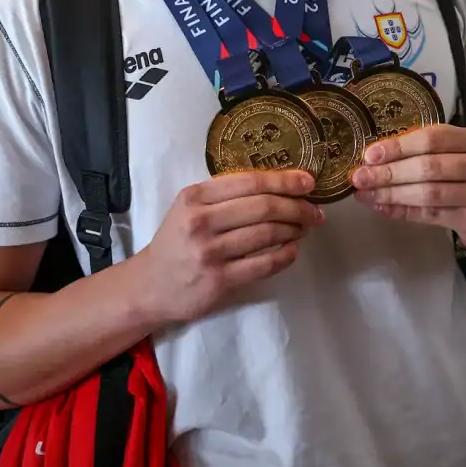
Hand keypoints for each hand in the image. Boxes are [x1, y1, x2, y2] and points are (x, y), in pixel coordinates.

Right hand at [134, 170, 324, 323]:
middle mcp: (201, 221)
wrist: (150, 285)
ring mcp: (210, 252)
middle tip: (315, 212)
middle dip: (297, 207)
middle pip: (263, 207)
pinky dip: (285, 256)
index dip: (284, 180)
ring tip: (304, 229)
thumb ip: (224, 195)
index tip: (307, 182)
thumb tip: (277, 187)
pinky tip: (292, 251)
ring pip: (267, 235)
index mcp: (195, 197)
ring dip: (294, 230)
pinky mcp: (219, 280)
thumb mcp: (189, 208)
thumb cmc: (176, 241)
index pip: (249, 182)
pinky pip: (264, 265)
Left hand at [350, 125, 465, 250]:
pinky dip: (403, 211)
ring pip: (428, 194)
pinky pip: (431, 215)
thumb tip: (374, 156)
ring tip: (365, 194)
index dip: (399, 145)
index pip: (434, 138)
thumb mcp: (458, 154)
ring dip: (391, 194)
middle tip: (360, 177)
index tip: (370, 154)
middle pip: (429, 167)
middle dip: (389, 172)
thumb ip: (426, 151)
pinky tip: (382, 208)